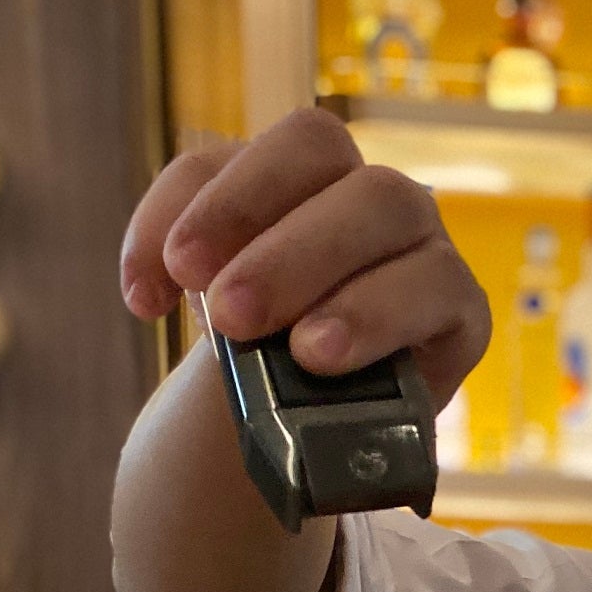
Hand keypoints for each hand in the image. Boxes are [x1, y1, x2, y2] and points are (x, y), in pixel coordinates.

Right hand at [119, 108, 490, 408]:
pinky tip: (145, 299)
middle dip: (298, 257)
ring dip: (235, 210)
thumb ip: (339, 424)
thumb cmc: (333, 423)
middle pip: (377, 200)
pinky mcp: (259, 171)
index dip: (376, 311)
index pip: (436, 279)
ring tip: (184, 279)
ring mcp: (337, 187)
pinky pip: (211, 163)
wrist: (291, 399)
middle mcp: (408, 231)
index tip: (312, 357)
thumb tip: (310, 442)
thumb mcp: (346, 437)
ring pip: (308, 150)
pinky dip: (166, 220)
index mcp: (446, 302)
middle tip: (235, 318)